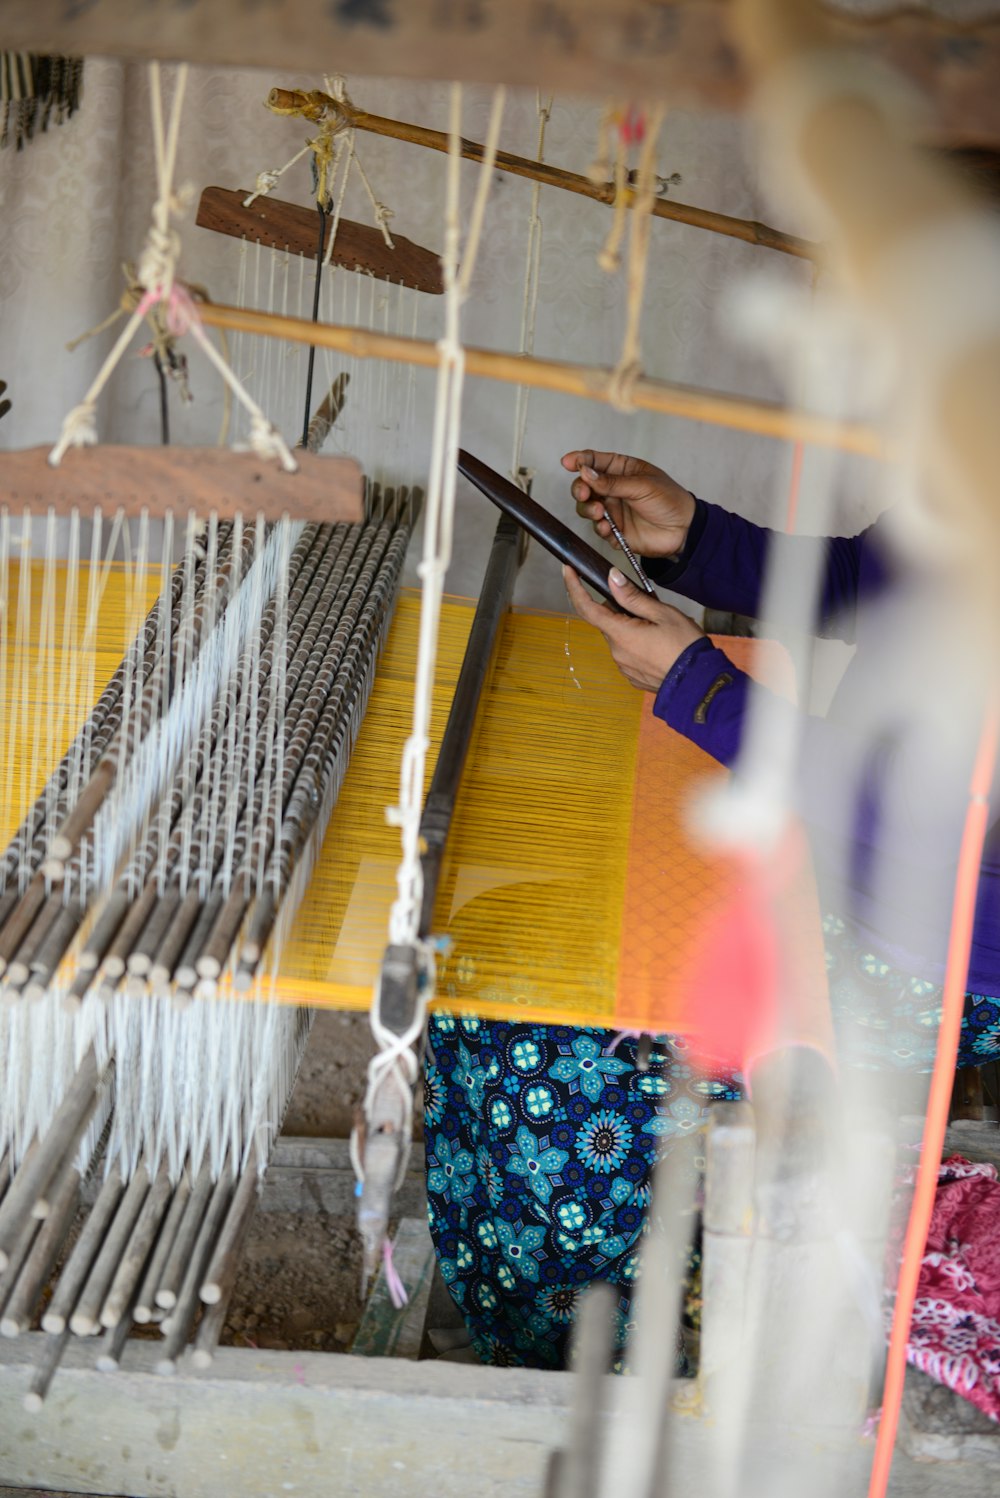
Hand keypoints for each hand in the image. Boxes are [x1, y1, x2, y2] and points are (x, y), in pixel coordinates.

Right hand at [561, 448, 695, 559]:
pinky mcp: (615, 531)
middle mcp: (613, 489)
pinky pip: (598, 529)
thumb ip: (612, 482)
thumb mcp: (642, 486)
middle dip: (580, 489)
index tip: (567, 462)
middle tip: (584, 493)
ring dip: (588, 510)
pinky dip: (600, 528)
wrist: (684, 530)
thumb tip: (585, 472)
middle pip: (585, 485)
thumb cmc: (669, 500)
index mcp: (622, 470)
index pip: (595, 461)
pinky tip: (608, 528)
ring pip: (587, 508)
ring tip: (600, 513)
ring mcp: (613, 510)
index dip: (579, 460)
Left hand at [564, 564, 703, 693]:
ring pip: (619, 638)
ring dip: (631, 628)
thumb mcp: (662, 613)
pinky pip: (628, 653)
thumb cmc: (685, 646)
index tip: (568, 571)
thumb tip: (612, 578)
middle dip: (621, 610)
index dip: (574, 587)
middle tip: (647, 606)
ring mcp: (623, 667)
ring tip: (659, 628)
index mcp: (621, 634)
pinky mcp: (632, 676)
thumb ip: (633, 597)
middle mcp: (616, 652)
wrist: (700, 683)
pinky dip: (637, 644)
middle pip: (608, 622)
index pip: (587, 608)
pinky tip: (659, 644)